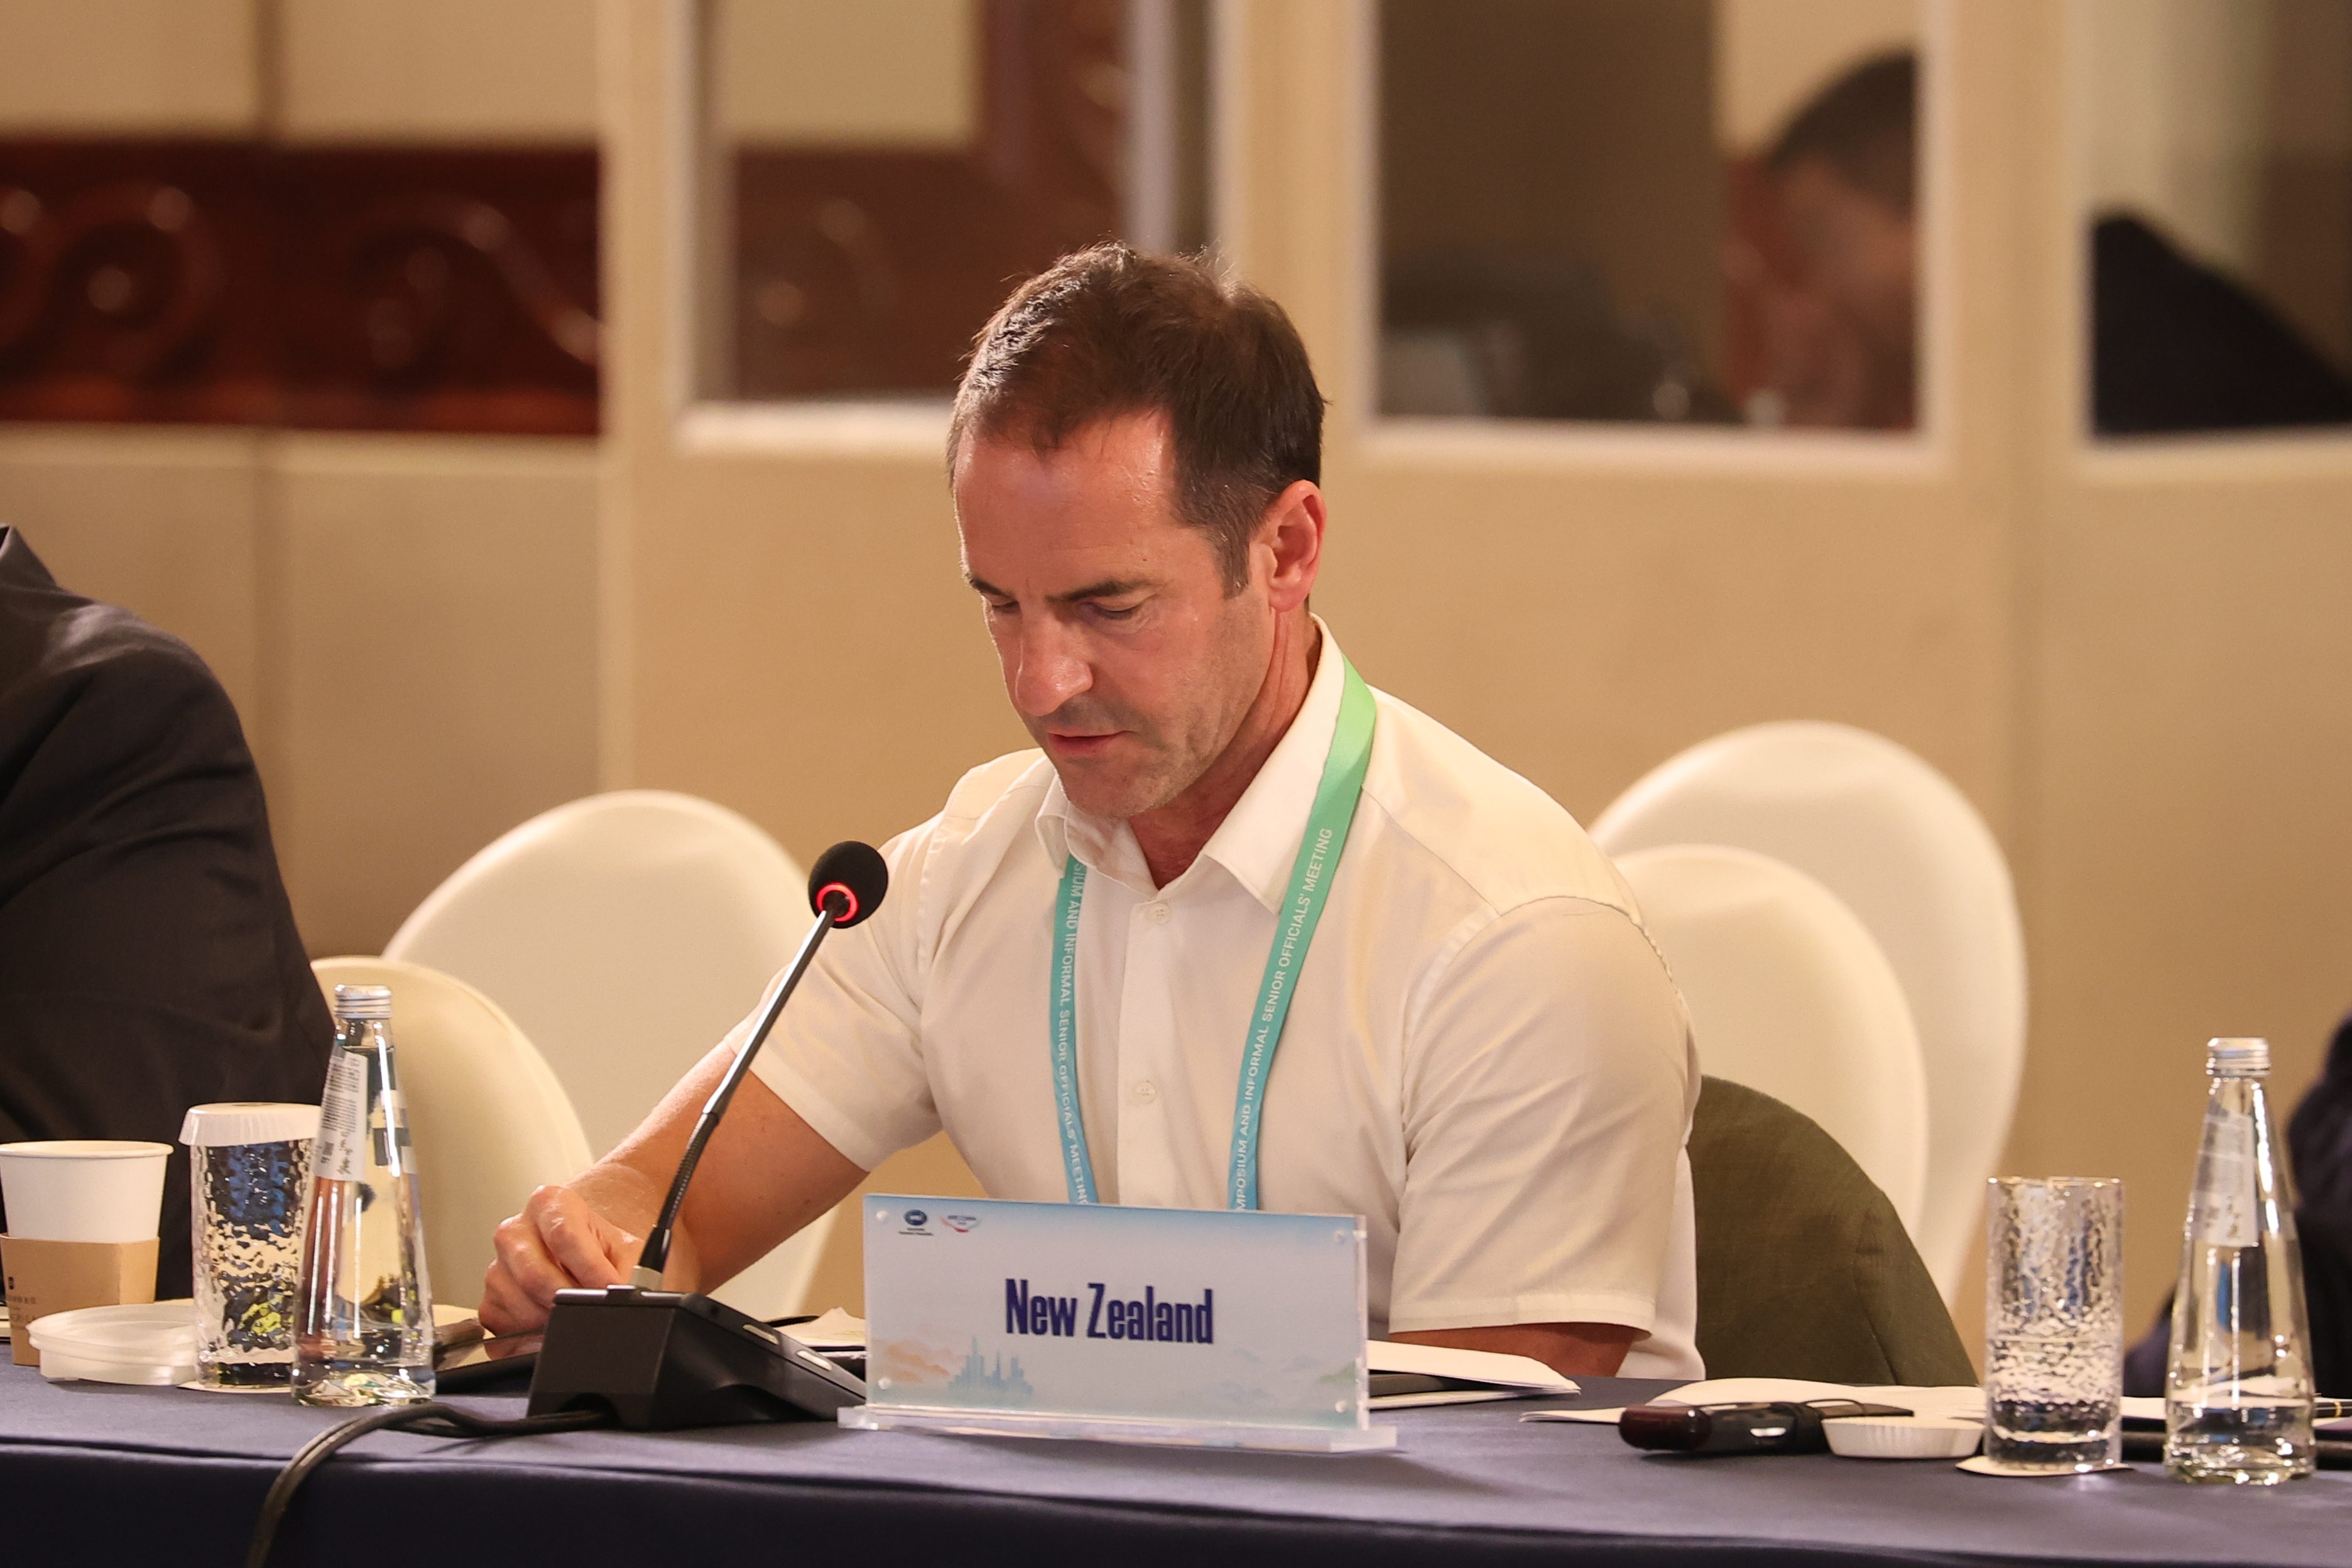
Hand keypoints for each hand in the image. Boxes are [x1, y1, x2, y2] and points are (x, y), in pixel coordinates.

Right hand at [479, 1184, 643, 1334]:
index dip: (590, 1269)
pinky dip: (533, 1336)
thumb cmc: (604, 1250)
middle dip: (568, 1301)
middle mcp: (515, 1231)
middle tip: (591, 1308)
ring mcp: (498, 1268)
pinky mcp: (488, 1303)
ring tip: (574, 1313)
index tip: (609, 1288)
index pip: (563, 1236)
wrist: (587, 1257)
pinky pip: (506, 1330)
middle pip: (535, 1276)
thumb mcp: (626, 1251)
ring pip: (521, 1307)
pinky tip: (551, 1323)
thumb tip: (621, 1297)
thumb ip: (629, 1271)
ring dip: (552, 1320)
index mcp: (549, 1204)